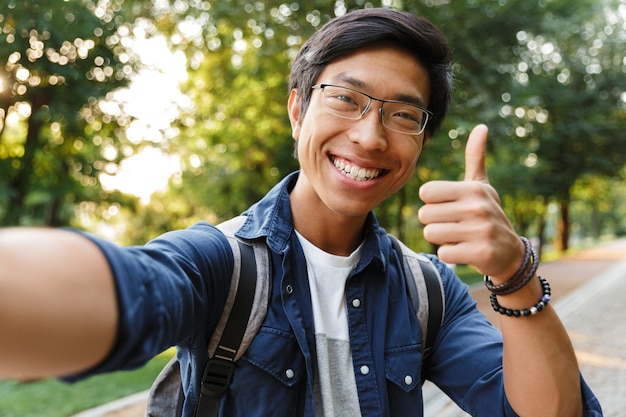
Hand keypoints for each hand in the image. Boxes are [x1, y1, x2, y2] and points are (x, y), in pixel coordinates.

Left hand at [418, 125, 523, 279]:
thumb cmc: (487, 214)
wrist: (509, 253)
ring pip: (430, 233)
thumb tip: (481, 127)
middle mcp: (478, 207)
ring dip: (440, 239)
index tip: (448, 206)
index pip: (426, 192)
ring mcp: (480, 231)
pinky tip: (465, 250)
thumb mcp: (482, 186)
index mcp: (473, 189)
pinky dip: (450, 254)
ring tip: (459, 237)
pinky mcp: (480, 253)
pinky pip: (443, 253)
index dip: (432, 202)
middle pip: (424, 214)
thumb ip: (475, 158)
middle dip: (434, 222)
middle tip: (454, 225)